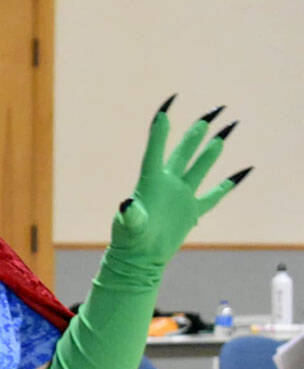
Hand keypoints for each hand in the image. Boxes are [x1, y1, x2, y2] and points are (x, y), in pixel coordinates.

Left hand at [110, 97, 250, 267]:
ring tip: (221, 132)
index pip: (155, 153)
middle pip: (183, 154)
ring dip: (209, 152)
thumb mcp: (129, 226)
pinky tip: (241, 173)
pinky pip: (214, 195)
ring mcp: (181, 196)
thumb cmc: (130, 240)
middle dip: (195, 135)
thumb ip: (131, 215)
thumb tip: (127, 205)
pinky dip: (227, 185)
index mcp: (149, 184)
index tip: (165, 110)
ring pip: (199, 168)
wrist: (140, 258)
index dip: (159, 133)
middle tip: (209, 115)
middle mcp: (167, 185)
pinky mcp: (191, 211)